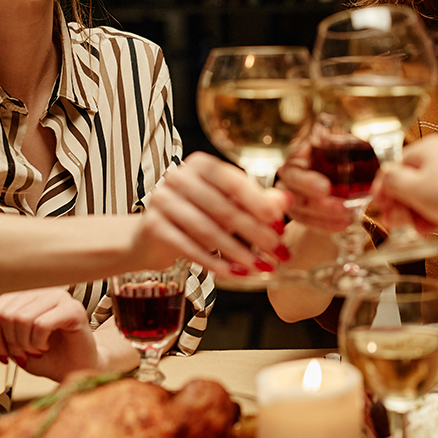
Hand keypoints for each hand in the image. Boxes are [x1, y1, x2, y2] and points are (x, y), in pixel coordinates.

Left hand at [0, 287, 98, 381]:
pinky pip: (41, 324)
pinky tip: (45, 346)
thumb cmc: (47, 355)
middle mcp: (42, 291)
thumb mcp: (10, 341)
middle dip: (9, 343)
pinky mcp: (73, 310)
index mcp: (26, 294)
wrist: (74, 368)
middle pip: (5, 314)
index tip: (3, 350)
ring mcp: (59, 297)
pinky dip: (38, 342)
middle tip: (22, 353)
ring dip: (24, 344)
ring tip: (34, 349)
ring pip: (21, 318)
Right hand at [137, 152, 290, 275]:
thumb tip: (286, 201)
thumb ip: (256, 201)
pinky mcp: (153, 226)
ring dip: (238, 252)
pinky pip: (189, 248)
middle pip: (224, 208)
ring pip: (208, 230)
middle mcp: (178, 177)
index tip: (280, 225)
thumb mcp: (227, 204)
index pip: (235, 182)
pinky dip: (214, 263)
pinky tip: (234, 273)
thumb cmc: (195, 215)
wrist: (150, 236)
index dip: (259, 205)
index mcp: (200, 165)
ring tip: (260, 267)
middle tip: (277, 252)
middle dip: (255, 234)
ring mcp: (162, 200)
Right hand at [277, 144, 354, 234]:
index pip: (295, 174)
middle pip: (296, 198)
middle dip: (320, 205)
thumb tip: (351, 147)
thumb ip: (340, 146)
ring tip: (348, 217)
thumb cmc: (330, 155)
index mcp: (295, 161)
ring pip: (301, 213)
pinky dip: (326, 225)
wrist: (326, 169)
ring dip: (326, 217)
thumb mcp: (336, 146)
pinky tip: (343, 224)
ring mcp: (289, 199)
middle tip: (342, 208)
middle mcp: (287, 180)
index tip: (326, 189)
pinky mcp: (296, 213)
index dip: (308, 183)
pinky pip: (308, 223)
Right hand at [374, 135, 437, 239]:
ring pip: (423, 201)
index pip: (395, 168)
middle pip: (408, 185)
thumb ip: (393, 182)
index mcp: (426, 151)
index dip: (383, 189)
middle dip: (398, 205)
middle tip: (394, 222)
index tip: (377, 207)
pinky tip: (427, 231)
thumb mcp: (417, 186)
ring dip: (413, 216)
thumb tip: (383, 177)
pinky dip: (431, 221)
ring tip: (411, 229)